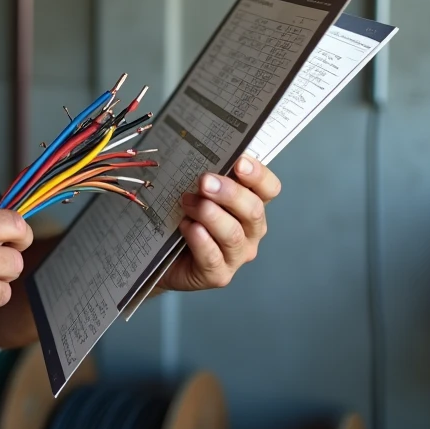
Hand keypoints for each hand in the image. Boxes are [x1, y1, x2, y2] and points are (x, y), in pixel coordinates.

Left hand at [158, 155, 281, 291]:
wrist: (160, 256)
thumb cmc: (183, 218)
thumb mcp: (195, 194)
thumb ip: (206, 179)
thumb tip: (201, 153)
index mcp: (250, 206)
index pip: (269, 189)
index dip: (258, 175)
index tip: (239, 162)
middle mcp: (250, 231)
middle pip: (253, 210)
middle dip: (229, 193)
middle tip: (204, 181)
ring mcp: (237, 255)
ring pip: (233, 234)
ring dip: (209, 214)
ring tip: (187, 202)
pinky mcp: (218, 275)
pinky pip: (213, 257)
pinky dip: (200, 239)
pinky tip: (187, 227)